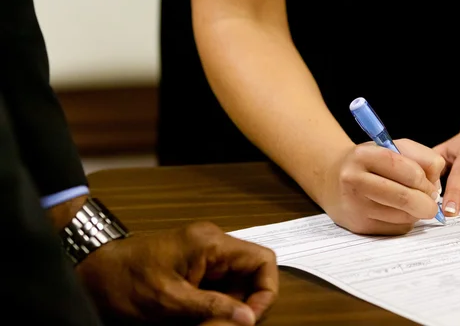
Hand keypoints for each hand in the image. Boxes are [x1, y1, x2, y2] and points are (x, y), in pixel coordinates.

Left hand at [76, 221, 277, 325]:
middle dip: (246, 304)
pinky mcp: (195, 264)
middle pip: (252, 273)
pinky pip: (220, 285)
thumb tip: (250, 319)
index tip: (250, 319)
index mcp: (211, 243)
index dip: (265, 291)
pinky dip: (217, 305)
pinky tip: (201, 320)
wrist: (92, 271)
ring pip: (237, 282)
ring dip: (231, 308)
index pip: (262, 260)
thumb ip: (213, 308)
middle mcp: (213, 243)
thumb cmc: (126, 282)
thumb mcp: (171, 302)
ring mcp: (204, 253)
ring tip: (210, 325)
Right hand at [321, 139, 445, 234]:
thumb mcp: (391, 148)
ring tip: (411, 203)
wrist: (332, 181)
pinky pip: (396, 229)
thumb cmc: (368, 163)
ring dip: (416, 213)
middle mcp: (354, 180)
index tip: (429, 184)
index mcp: (362, 156)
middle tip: (431, 202)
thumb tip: (437, 181)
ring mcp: (354, 206)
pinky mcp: (359, 226)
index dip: (424, 180)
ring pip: (403, 216)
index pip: (406, 169)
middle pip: (404, 197)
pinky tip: (396, 212)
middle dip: (426, 202)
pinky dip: (405, 222)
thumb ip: (420, 156)